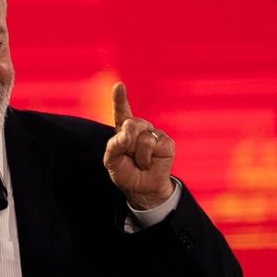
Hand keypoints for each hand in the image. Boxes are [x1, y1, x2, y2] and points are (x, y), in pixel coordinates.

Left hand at [103, 83, 174, 208]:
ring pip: (141, 135)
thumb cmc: (125, 173)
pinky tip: (150, 163)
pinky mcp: (166, 142)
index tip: (119, 86)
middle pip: (130, 123)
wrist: (142, 190)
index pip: (121, 112)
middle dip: (126, 142)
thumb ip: (113, 146)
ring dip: (136, 154)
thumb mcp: (111, 162)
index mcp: (123, 130)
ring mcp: (153, 134)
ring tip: (139, 162)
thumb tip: (125, 134)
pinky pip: (152, 144)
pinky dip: (146, 158)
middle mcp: (139, 128)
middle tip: (128, 156)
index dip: (120, 99)